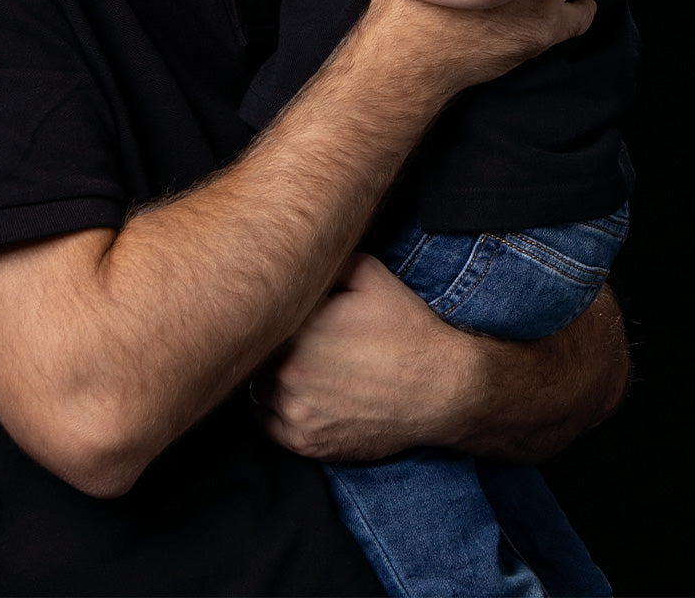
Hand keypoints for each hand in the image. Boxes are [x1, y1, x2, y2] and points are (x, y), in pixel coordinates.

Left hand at [252, 255, 630, 466]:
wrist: (442, 388)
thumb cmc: (405, 329)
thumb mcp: (368, 275)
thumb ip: (325, 261)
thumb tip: (296, 251)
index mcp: (298, 328)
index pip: (257, 316)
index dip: (266, 311)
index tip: (277, 307)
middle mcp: (288, 372)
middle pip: (252, 354)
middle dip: (268, 343)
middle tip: (290, 336)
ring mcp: (296, 412)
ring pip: (256, 390)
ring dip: (268, 377)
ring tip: (296, 363)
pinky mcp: (307, 444)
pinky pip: (268, 425)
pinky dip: (276, 411)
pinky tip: (299, 392)